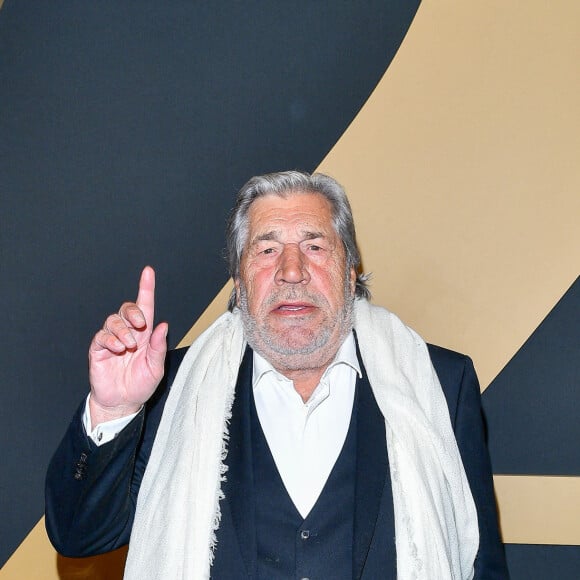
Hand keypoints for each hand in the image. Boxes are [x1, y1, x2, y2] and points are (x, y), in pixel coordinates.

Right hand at [88, 266, 167, 425]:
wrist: (123, 402)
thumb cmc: (141, 384)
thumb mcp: (156, 367)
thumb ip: (159, 347)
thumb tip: (163, 325)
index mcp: (145, 334)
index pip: (145, 307)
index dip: (146, 289)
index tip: (148, 272)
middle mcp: (128, 333)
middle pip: (127, 308)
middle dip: (134, 311)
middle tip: (141, 325)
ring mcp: (112, 340)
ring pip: (113, 320)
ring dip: (123, 330)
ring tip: (128, 346)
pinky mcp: (98, 349)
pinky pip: (102, 336)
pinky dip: (111, 339)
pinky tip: (117, 348)